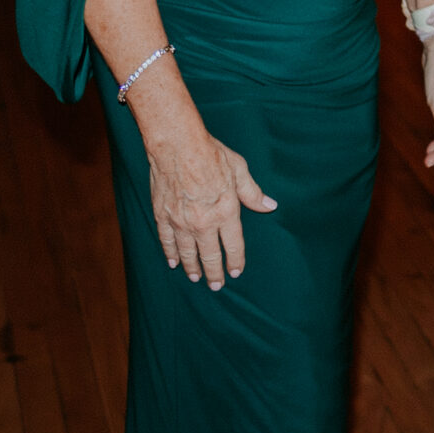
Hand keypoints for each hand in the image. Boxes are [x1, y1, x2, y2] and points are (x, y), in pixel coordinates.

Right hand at [143, 121, 276, 290]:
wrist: (178, 146)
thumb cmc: (212, 154)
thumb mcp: (240, 170)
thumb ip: (253, 193)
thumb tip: (270, 206)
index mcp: (226, 211)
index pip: (234, 244)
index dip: (235, 260)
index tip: (236, 271)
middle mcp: (204, 222)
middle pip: (210, 255)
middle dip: (214, 273)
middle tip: (216, 285)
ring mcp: (181, 222)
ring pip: (188, 252)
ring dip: (193, 267)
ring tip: (196, 278)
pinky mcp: (163, 216)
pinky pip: (167, 241)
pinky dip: (170, 254)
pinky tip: (174, 262)